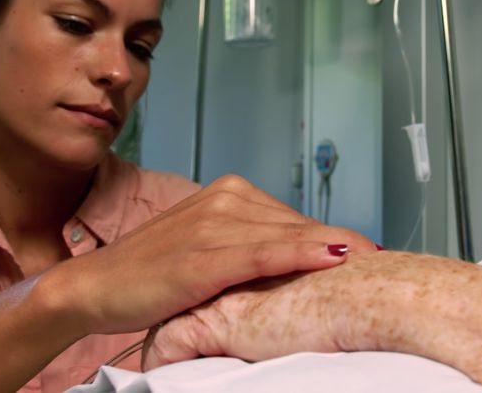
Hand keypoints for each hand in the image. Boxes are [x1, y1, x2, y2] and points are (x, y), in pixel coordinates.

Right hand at [45, 175, 375, 336]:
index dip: (335, 240)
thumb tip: (302, 259)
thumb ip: (251, 248)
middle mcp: (225, 198)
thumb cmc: (150, 275)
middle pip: (301, 226)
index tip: (374, 252)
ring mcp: (215, 223)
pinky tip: (337, 257)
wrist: (95, 289)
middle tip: (386, 262)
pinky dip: (304, 254)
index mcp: (228, 193)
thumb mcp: (208, 253)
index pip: (296, 219)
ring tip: (376, 265)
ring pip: (291, 237)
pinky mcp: (206, 254)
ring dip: (334, 252)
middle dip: (343, 247)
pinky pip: (267, 252)